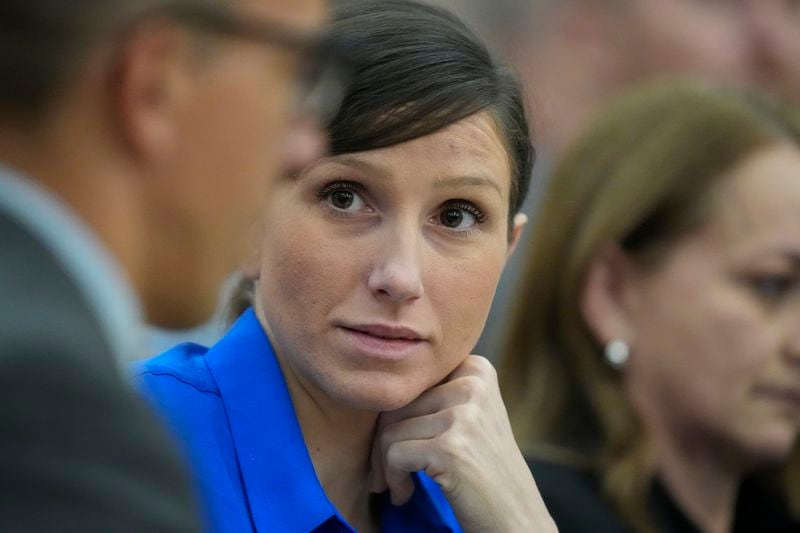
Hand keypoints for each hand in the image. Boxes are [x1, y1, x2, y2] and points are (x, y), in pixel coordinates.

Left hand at [369, 355, 556, 531]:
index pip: (410, 382)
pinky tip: (406, 494)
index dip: (394, 416)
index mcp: (476, 370)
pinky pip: (393, 455)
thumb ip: (435, 395)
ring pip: (389, 431)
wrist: (517, 518)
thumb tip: (375, 390)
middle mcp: (473, 385)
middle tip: (389, 474)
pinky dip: (393, 480)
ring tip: (402, 485)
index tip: (399, 445)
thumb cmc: (485, 471)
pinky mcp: (451, 448)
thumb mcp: (470, 416)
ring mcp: (463, 416)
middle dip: (382, 444)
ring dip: (385, 466)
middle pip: (395, 405)